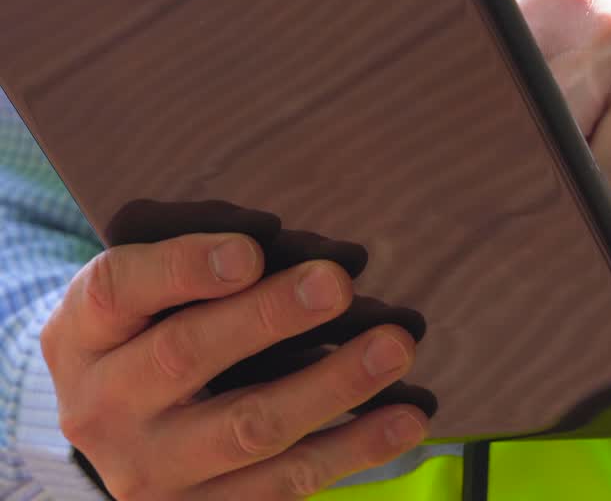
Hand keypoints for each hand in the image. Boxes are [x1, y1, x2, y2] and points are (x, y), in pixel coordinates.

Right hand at [42, 234, 428, 498]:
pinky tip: (405, 418)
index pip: (118, 290)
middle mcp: (103, 405)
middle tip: (336, 285)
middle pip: (185, 355)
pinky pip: (286, 482)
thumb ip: (207, 266)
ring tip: (395, 348)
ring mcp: (151, 471)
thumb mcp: (147, 296)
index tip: (251, 252)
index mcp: (84, 333)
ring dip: (332, 386)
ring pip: (249, 427)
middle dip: (269, 318)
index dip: (184, 268)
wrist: (120, 436)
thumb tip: (315, 257)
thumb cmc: (152, 336)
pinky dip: (354, 449)